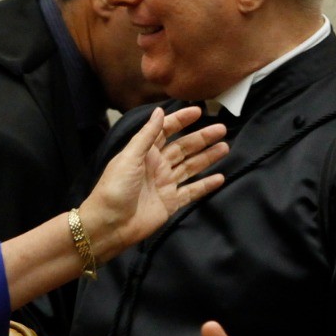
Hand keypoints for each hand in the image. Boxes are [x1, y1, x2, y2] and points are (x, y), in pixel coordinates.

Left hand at [81, 106, 227, 258]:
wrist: (110, 224)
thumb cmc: (115, 188)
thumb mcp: (129, 157)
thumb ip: (147, 135)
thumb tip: (159, 110)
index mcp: (145, 153)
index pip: (166, 131)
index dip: (181, 120)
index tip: (198, 111)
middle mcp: (158, 165)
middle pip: (184, 148)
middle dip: (202, 138)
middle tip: (221, 129)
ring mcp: (166, 184)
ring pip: (191, 167)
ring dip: (207, 157)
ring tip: (225, 147)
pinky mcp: (171, 202)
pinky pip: (192, 191)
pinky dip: (206, 185)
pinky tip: (220, 178)